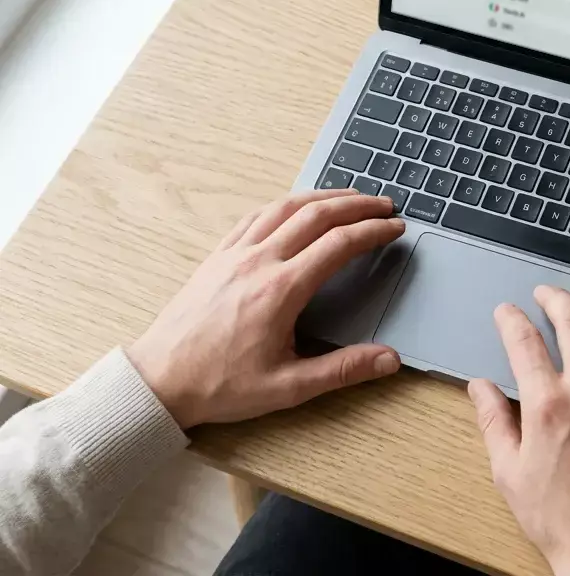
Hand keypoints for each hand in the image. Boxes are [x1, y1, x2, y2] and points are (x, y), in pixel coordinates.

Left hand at [128, 189, 405, 428]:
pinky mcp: (217, 256)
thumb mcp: (288, 387)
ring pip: (285, 207)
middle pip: (316, 215)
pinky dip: (285, 204)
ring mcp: (235, 254)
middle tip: (384, 205)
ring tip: (349, 197)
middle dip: (356, 205)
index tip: (395, 228)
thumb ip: (343, 370)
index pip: (339, 244)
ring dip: (323, 197)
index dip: (373, 231)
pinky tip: (295, 206)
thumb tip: (389, 360)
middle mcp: (259, 261)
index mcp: (281, 290)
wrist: (158, 380)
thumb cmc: (219, 385)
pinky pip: (256, 216)